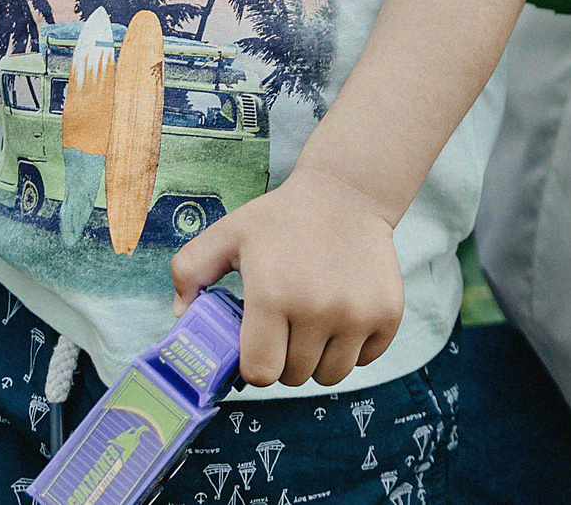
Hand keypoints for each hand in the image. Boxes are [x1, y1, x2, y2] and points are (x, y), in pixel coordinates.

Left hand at [171, 168, 402, 388]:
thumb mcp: (226, 234)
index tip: (256, 346)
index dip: (254, 366)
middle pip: (294, 376)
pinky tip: (341, 316)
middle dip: (284, 359)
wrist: (346, 194)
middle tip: (284, 327)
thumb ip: (190, 271)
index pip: (261, 373)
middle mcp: (318, 309)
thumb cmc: (280, 218)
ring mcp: (357, 314)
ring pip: (331, 374)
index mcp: (273, 295)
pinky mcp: (388, 315)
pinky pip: (365, 360)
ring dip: (318, 359)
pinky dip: (352, 349)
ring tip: (312, 323)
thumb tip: (182, 317)